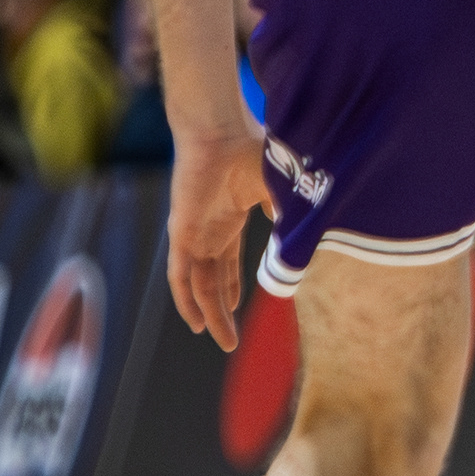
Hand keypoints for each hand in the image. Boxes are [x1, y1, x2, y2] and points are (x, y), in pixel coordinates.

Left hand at [165, 115, 280, 351]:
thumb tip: (294, 230)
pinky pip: (180, 276)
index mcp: (228, 220)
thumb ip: (283, 210)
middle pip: (213, 280)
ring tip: (220, 340)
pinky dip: (186, 300)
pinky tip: (195, 323)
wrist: (218, 134)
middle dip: (221, 310)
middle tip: (230, 340)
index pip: (227, 261)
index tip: (239, 306)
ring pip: (199, 285)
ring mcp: (194, 234)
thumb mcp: (274, 187)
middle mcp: (208, 231)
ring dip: (209, 313)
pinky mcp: (182, 235)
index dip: (232, 285)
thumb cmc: (247, 151)